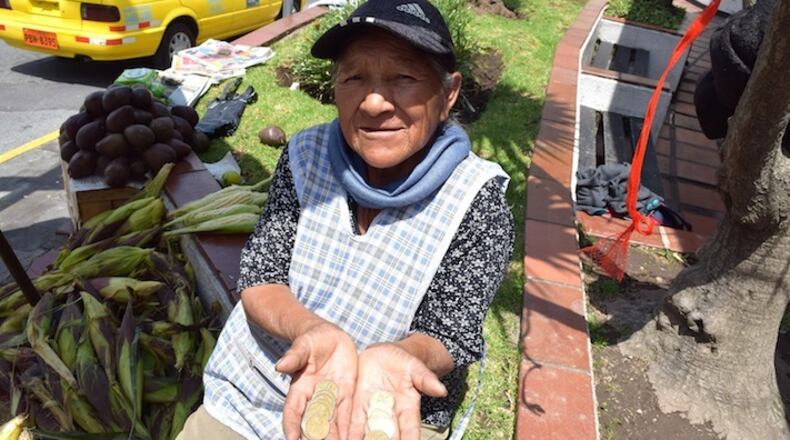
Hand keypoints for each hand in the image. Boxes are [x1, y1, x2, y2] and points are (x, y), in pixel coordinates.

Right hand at [276, 321, 357, 439]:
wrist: (332, 337)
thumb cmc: (312, 340)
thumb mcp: (303, 346)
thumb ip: (294, 357)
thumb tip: (280, 366)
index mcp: (300, 387)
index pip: (293, 410)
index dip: (291, 425)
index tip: (291, 439)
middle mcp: (315, 397)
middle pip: (312, 423)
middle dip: (314, 438)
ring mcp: (331, 398)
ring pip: (331, 423)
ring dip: (333, 437)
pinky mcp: (347, 395)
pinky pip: (347, 414)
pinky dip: (349, 428)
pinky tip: (353, 438)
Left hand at [348, 343, 446, 439]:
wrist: (384, 355)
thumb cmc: (403, 361)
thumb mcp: (415, 368)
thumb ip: (425, 379)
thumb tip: (442, 390)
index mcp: (407, 407)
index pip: (410, 430)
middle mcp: (390, 414)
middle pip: (387, 436)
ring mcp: (372, 411)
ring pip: (369, 433)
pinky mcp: (357, 405)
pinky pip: (353, 421)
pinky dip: (348, 432)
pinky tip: (342, 438)